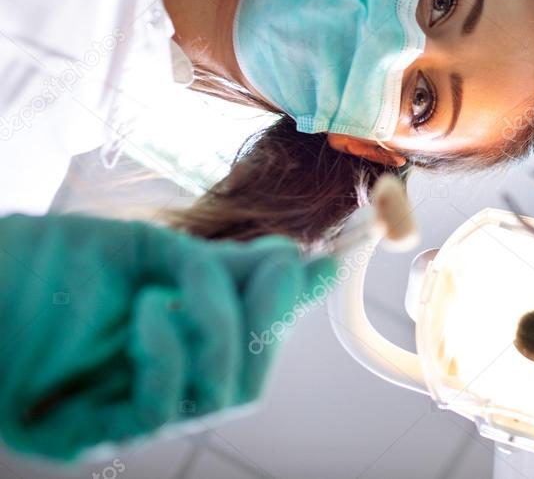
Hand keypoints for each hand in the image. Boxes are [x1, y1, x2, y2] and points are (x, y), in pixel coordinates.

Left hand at [0, 214, 335, 460]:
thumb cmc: (50, 262)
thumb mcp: (153, 254)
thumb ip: (229, 268)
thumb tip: (318, 265)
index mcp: (178, 344)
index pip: (256, 341)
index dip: (289, 311)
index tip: (325, 263)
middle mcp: (158, 386)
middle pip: (249, 385)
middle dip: (270, 324)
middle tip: (270, 269)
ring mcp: (123, 415)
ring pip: (218, 402)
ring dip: (218, 334)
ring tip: (179, 282)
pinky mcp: (85, 437)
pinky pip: (158, 411)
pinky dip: (167, 355)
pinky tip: (149, 309)